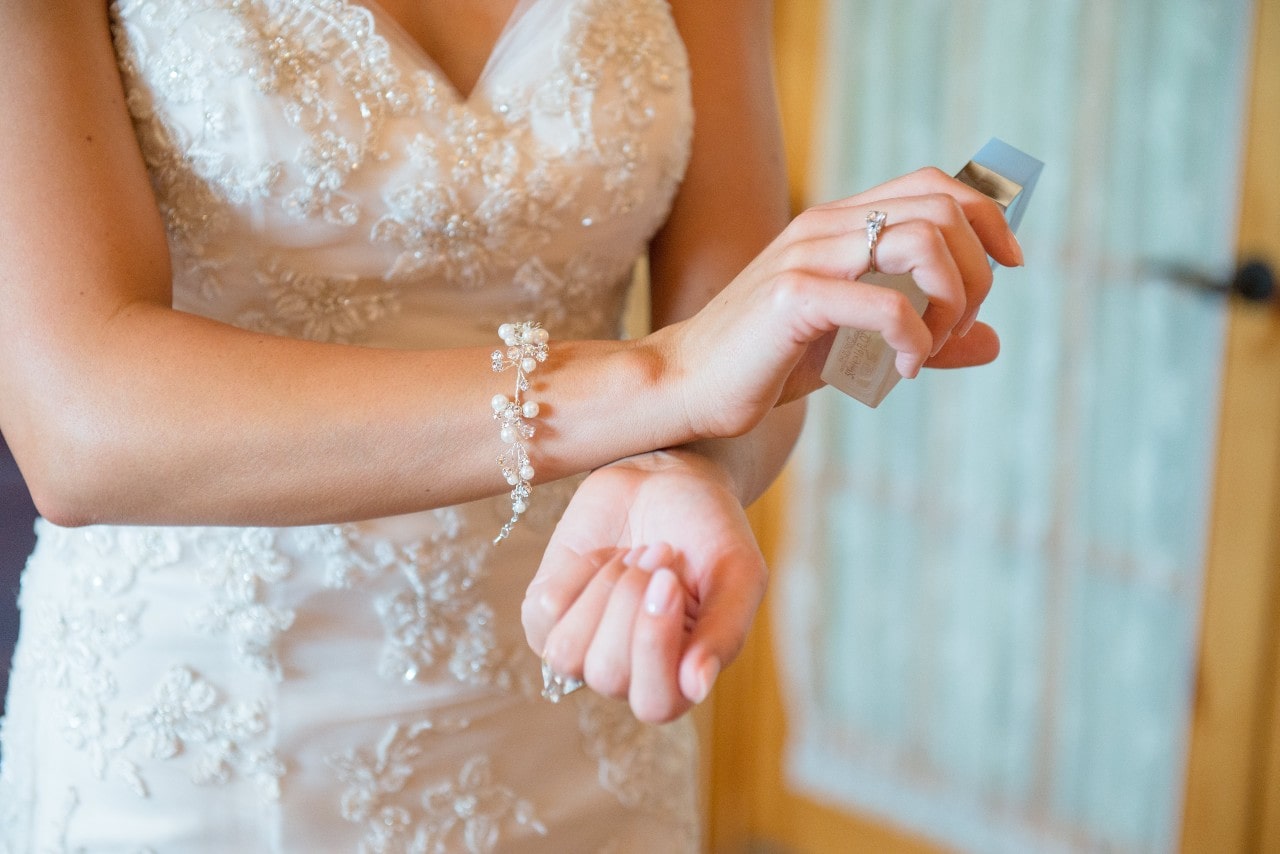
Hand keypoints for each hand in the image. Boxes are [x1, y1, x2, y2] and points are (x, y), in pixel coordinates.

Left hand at [522, 450, 766, 722]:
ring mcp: (582, 647)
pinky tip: (605, 555)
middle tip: (659, 553)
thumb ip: (724, 633)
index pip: (657, 704)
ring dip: (604, 590)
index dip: (655, 648)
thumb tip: (698, 688)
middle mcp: (627, 674)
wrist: (666, 478)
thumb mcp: (738, 574)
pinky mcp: (545, 615)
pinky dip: (577, 571)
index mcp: (680, 676)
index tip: (668, 581)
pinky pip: (544, 613)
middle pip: (608, 675)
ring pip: (566, 653)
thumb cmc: (709, 531)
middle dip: (630, 604)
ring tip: (634, 555)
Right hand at [662, 167, 1022, 438]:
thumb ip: (921, 335)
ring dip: (951, 299)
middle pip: (944, 207)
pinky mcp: (792, 298)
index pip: (935, 183)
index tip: (1010, 265)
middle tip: (959, 325)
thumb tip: (994, 344)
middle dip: (978, 270)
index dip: (988, 216)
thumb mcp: (855, 346)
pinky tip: (903, 369)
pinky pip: (884, 303)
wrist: (685, 385)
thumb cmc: (766, 363)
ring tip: (930, 346)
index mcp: (839, 223)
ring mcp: (807, 256)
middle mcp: (825, 225)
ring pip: (922, 240)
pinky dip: (914, 339)